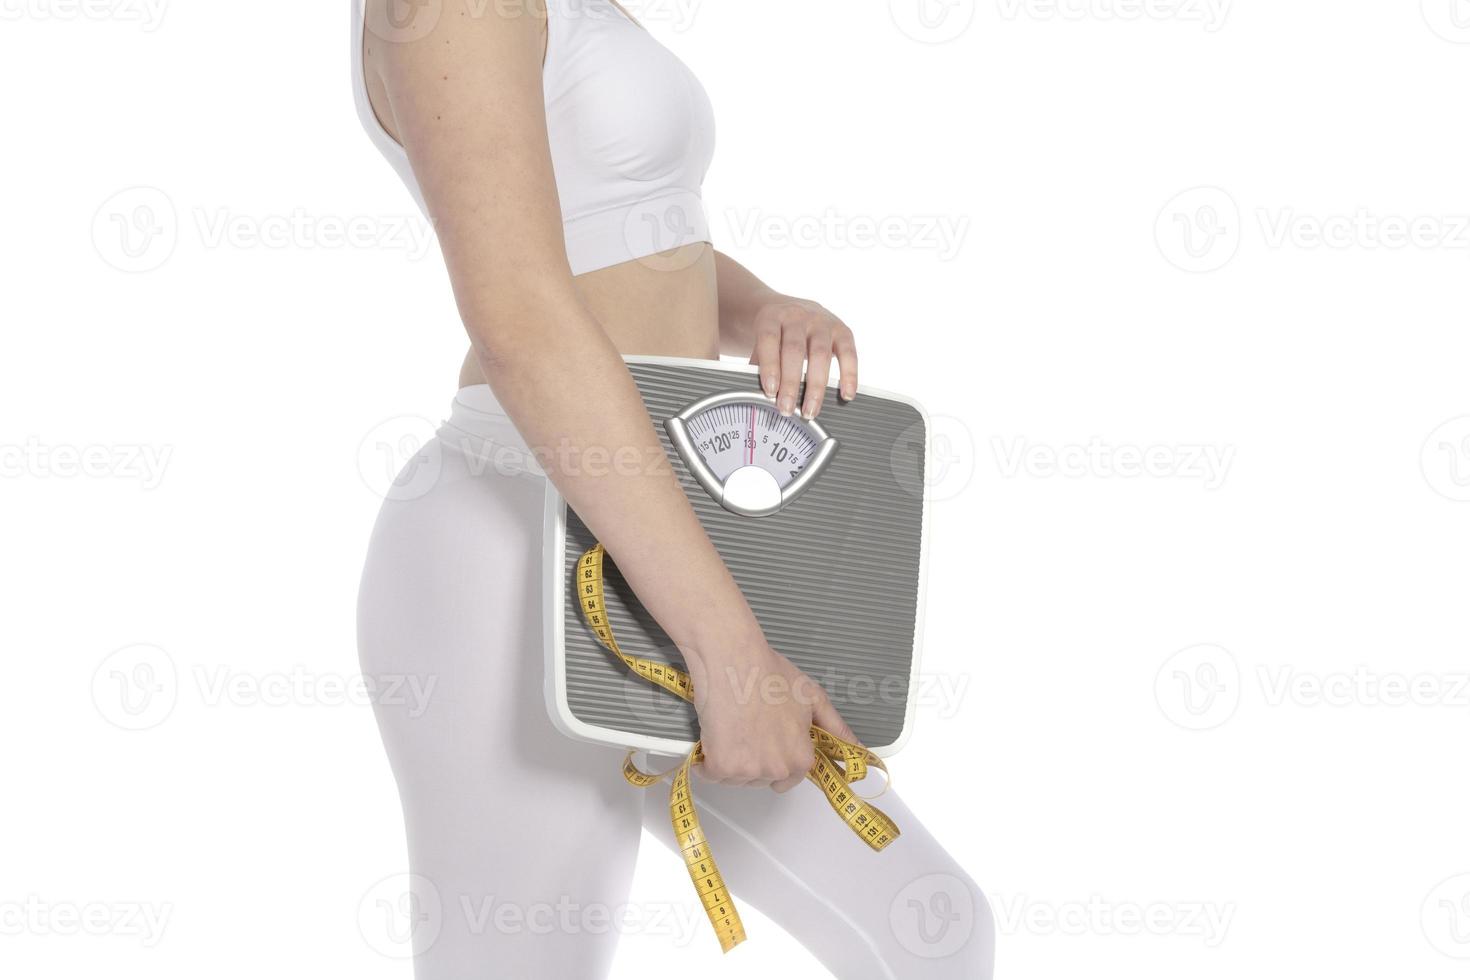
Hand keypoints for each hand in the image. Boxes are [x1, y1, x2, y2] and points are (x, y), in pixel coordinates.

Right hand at [687, 640, 857, 792]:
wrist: (733, 660)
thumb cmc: (768, 673)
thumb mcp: (812, 697)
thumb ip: (835, 727)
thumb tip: (858, 749)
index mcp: (801, 756)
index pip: (787, 779)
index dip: (774, 758)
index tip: (765, 741)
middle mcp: (777, 768)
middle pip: (758, 780)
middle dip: (750, 759)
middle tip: (747, 726)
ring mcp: (748, 770)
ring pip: (733, 778)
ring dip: (728, 758)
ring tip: (732, 724)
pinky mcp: (721, 766)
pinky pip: (708, 773)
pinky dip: (706, 758)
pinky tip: (715, 732)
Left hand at [747, 296, 857, 419]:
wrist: (792, 309)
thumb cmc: (775, 335)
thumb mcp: (760, 343)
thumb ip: (760, 367)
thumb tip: (763, 399)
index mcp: (771, 317)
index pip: (769, 340)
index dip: (770, 366)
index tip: (770, 392)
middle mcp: (798, 316)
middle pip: (795, 350)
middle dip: (791, 383)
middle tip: (787, 409)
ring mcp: (822, 322)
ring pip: (820, 354)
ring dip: (815, 386)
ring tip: (810, 411)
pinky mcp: (842, 330)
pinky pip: (849, 353)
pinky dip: (849, 375)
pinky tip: (846, 394)